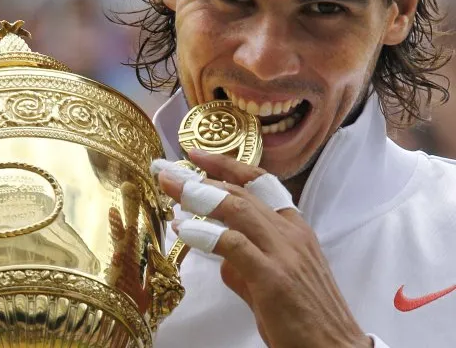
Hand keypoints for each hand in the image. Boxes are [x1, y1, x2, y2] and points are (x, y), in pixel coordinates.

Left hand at [157, 150, 371, 347]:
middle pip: (241, 190)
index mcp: (294, 228)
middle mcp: (290, 232)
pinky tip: (184, 231)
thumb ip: (244, 263)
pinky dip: (205, 234)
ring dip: (199, 195)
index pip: (259, 182)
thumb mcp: (275, 278)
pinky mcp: (274, 277)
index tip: (196, 156)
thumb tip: (218, 256)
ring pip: (238, 207)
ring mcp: (284, 252)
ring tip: (170, 189)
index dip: (226, 165)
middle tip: (167, 172)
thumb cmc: (305, 316)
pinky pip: (233, 245)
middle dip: (200, 178)